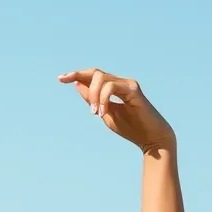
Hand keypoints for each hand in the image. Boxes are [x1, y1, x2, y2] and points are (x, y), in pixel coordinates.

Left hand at [58, 68, 175, 152]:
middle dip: (80, 80)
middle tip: (84, 105)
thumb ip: (92, 100)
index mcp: (114, 87)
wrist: (151, 138)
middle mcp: (121, 82)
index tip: (60, 78)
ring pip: (101, 78)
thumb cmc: (130, 128)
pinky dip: (103, 98)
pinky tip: (102, 112)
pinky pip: (111, 87)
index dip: (76, 75)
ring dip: (93, 96)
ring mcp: (128, 84)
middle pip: (95, 72)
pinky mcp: (134, 89)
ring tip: (95, 113)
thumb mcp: (105, 113)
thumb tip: (77, 84)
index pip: (92, 75)